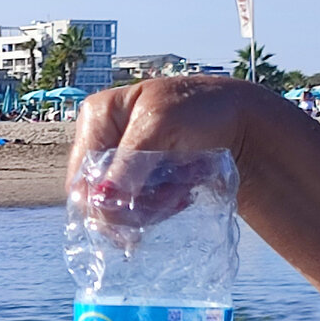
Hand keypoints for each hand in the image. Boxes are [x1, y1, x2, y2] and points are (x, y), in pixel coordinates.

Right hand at [67, 77, 256, 226]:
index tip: (136, 210)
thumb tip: (100, 201)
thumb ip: (129, 164)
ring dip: (147, 209)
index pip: (80, 174)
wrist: (239, 123)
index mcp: (97, 116)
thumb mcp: (162, 127)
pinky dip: (156, 209)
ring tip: (179, 195)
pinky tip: (178, 197)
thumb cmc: (202, 110)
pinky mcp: (134, 180)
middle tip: (169, 200)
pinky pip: (132, 208)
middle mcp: (100, 140)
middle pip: (94, 195)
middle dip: (130, 205)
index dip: (102, 200)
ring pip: (114, 206)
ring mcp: (116, 162)